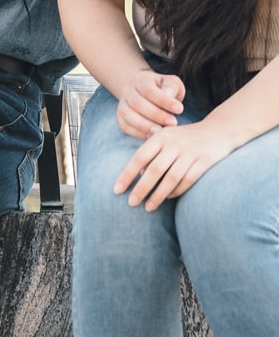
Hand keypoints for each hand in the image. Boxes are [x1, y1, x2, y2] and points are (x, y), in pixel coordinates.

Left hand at [114, 119, 236, 209]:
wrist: (220, 129)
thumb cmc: (186, 137)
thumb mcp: (166, 138)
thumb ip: (152, 153)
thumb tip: (139, 175)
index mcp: (160, 137)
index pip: (139, 157)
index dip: (127, 174)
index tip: (117, 190)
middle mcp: (174, 143)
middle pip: (154, 170)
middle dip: (141, 188)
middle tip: (131, 203)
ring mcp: (191, 152)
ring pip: (171, 178)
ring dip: (158, 195)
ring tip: (148, 207)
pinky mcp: (205, 160)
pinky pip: (188, 180)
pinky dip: (177, 191)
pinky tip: (168, 198)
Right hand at [117, 69, 183, 138]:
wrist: (143, 92)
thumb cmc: (162, 89)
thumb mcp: (170, 82)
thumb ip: (171, 86)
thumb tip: (169, 95)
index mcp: (141, 80)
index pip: (148, 90)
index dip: (163, 100)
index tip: (179, 109)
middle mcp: (128, 91)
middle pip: (137, 103)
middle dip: (155, 114)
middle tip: (173, 122)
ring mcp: (122, 105)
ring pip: (128, 115)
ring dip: (144, 125)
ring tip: (160, 131)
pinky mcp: (120, 118)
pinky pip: (125, 126)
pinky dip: (137, 132)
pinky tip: (151, 136)